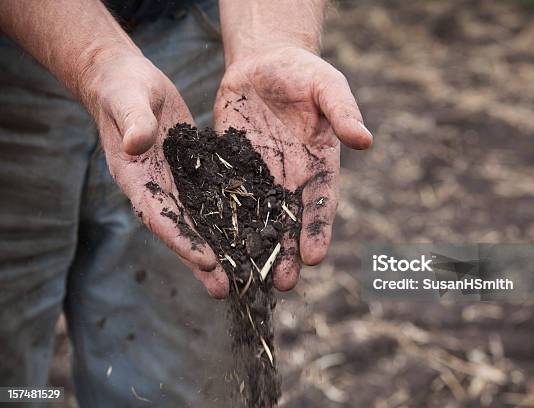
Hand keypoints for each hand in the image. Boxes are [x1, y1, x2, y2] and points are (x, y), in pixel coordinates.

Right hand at [82, 50, 228, 297]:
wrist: (127, 82)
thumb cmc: (122, 88)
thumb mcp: (128, 100)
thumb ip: (132, 122)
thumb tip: (136, 145)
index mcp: (135, 178)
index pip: (159, 215)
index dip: (182, 239)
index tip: (206, 261)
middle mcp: (155, 188)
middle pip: (182, 229)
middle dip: (203, 260)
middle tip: (227, 288)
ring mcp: (173, 183)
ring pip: (199, 221)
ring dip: (219, 247)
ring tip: (242, 274)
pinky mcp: (191, 171)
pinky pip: (211, 198)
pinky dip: (227, 217)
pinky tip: (250, 233)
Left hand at [214, 46, 371, 290]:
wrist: (263, 63)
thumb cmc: (302, 73)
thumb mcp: (326, 85)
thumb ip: (342, 112)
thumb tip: (365, 140)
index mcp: (318, 165)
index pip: (320, 203)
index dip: (318, 230)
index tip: (315, 257)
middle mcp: (291, 178)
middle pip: (290, 221)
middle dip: (287, 253)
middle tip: (283, 284)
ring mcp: (260, 177)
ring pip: (258, 219)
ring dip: (256, 249)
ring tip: (251, 279)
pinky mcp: (232, 169)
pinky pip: (228, 199)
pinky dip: (224, 223)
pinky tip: (217, 246)